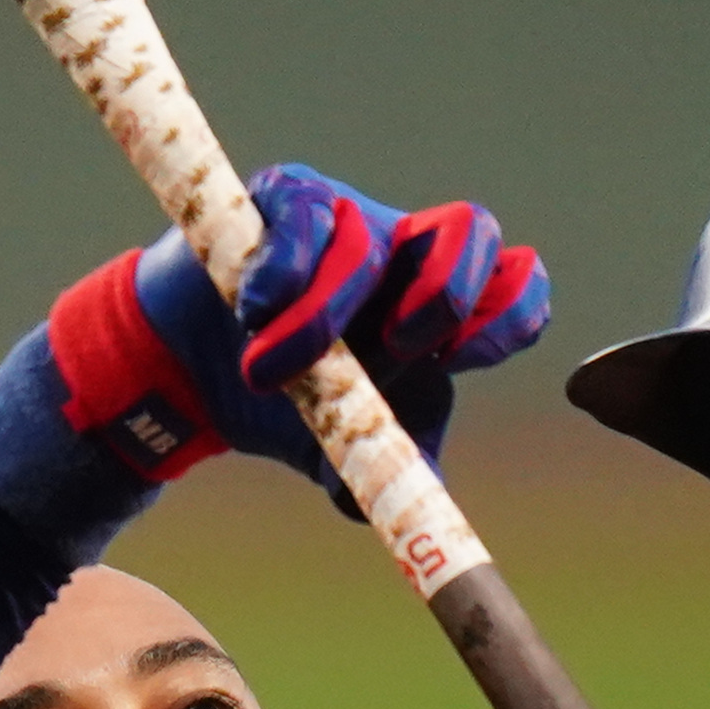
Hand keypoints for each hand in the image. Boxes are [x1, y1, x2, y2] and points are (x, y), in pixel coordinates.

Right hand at [45, 165, 549, 507]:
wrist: (193, 380)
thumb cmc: (285, 405)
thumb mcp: (347, 446)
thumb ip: (392, 471)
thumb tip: (420, 512)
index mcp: (439, 310)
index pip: (516, 286)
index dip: (503, 320)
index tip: (453, 363)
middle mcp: (406, 251)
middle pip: (474, 230)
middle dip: (443, 296)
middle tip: (394, 351)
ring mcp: (349, 214)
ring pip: (364, 245)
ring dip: (316, 322)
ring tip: (265, 373)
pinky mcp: (287, 196)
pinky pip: (304, 217)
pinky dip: (280, 274)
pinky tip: (252, 312)